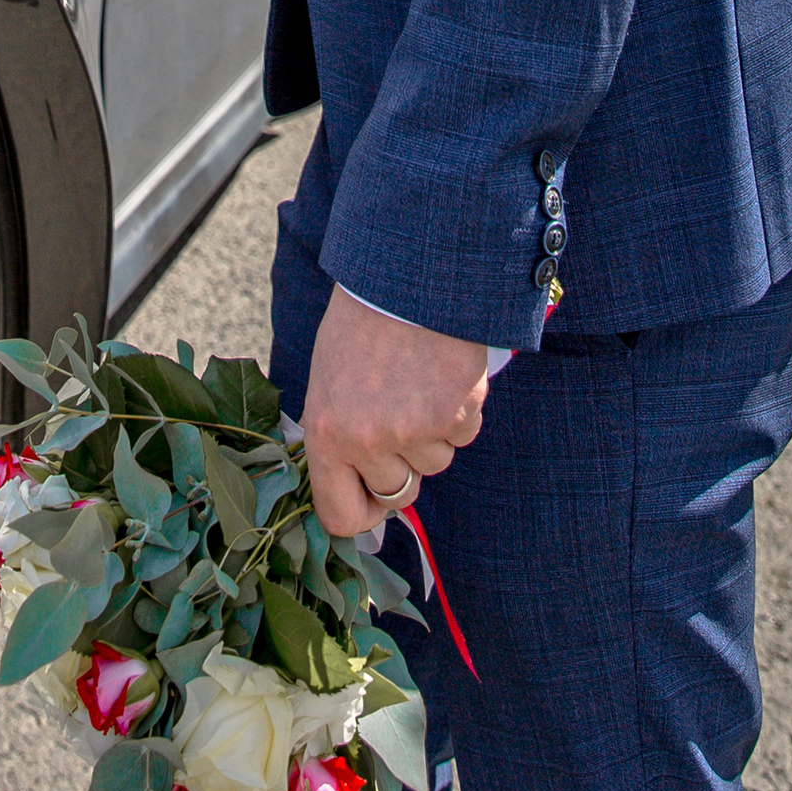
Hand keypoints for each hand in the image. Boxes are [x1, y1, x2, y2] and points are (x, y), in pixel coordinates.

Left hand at [300, 285, 488, 541]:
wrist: (406, 273)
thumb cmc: (361, 325)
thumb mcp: (329, 382)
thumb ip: (338, 440)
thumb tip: (357, 490)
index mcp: (327, 433)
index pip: (341, 517)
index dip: (362, 513)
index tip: (373, 500)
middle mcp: (369, 439)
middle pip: (399, 494)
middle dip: (403, 466)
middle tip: (399, 416)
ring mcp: (416, 429)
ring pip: (435, 463)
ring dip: (433, 433)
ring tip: (418, 380)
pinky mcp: (457, 412)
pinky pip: (464, 435)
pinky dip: (460, 410)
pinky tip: (442, 372)